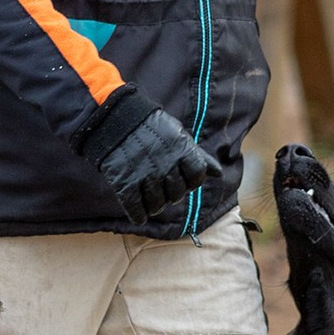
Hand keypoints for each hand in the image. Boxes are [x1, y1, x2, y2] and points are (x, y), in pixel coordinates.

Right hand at [97, 107, 222, 219]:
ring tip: (151, 201)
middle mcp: (166, 165)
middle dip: (173, 194)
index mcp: (181, 151)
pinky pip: (136, 209)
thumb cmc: (151, 127)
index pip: (197, 177)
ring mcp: (145, 176)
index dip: (192, 181)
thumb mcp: (178, 135)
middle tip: (164, 189)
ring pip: (157, 205)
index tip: (184, 181)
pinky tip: (139, 214)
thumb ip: (198, 156)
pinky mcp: (125, 184)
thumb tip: (218, 174)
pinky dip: (139, 215)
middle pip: (177, 194)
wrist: (115, 120)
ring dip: (155, 206)